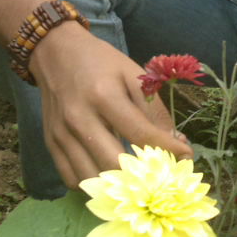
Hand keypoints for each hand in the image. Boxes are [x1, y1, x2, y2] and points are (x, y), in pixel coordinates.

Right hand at [31, 24, 190, 188]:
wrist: (55, 52)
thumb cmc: (100, 62)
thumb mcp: (132, 73)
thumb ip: (153, 108)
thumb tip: (175, 140)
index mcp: (104, 96)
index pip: (140, 133)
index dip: (167, 148)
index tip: (186, 156)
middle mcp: (79, 118)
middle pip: (113, 163)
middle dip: (141, 174)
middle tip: (159, 173)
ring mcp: (61, 134)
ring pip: (90, 177)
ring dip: (115, 183)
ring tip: (134, 177)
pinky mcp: (50, 143)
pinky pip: (71, 178)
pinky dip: (91, 183)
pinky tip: (106, 173)